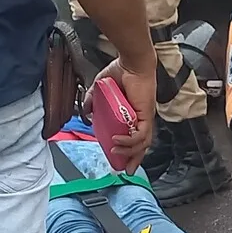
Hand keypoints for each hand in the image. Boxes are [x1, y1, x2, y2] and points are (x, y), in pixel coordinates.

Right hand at [86, 57, 155, 173]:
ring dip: (129, 152)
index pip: (135, 137)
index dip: (130, 150)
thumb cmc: (121, 71)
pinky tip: (117, 142)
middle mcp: (142, 118)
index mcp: (134, 114)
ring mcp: (145, 117)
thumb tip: (86, 111)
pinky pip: (140, 134)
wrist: (132, 62)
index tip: (120, 160)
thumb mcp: (101, 89)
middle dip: (134, 159)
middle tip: (125, 170)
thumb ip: (92, 99)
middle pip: (142, 145)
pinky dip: (129, 141)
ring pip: (142, 143)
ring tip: (115, 154)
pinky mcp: (146, 115)